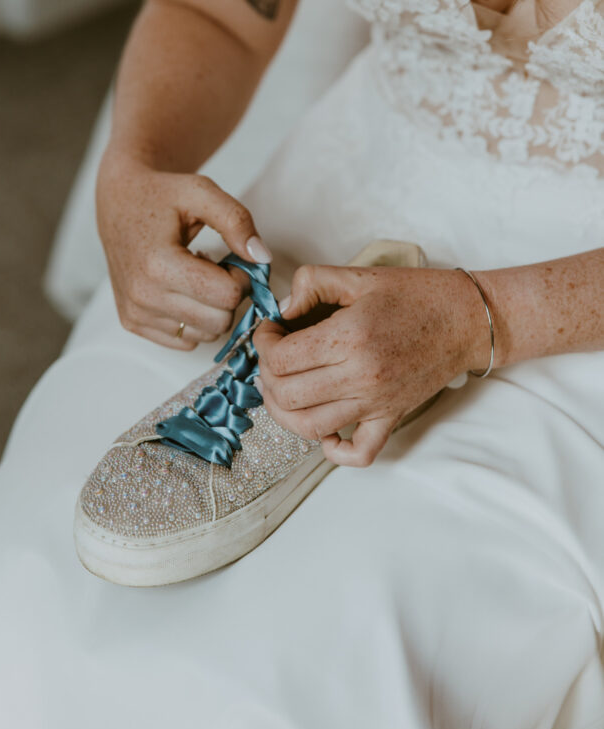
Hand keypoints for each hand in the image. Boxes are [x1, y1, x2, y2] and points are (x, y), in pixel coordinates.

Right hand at [96, 146, 271, 348]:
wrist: (119, 201)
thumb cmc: (162, 195)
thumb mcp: (202, 192)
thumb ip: (237, 221)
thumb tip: (262, 258)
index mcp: (158, 264)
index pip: (228, 295)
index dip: (241, 276)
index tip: (229, 258)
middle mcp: (142, 296)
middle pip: (219, 321)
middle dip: (227, 294)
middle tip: (215, 267)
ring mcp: (135, 313)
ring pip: (205, 335)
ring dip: (210, 308)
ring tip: (195, 275)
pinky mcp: (132, 323)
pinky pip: (185, 340)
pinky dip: (192, 319)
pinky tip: (181, 289)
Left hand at [253, 263, 489, 465]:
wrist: (467, 319)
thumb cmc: (416, 295)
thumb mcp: (358, 275)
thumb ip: (311, 283)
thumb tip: (282, 310)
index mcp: (349, 337)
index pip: (281, 358)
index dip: (263, 344)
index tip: (270, 331)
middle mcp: (360, 376)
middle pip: (287, 395)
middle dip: (266, 375)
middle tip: (272, 357)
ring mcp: (376, 403)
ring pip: (309, 427)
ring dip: (284, 412)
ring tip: (284, 388)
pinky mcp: (391, 417)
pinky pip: (358, 452)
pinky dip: (334, 450)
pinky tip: (324, 430)